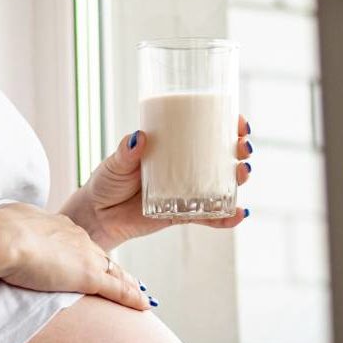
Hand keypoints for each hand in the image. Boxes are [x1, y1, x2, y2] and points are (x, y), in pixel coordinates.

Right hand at [0, 203, 152, 310]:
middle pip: (100, 255)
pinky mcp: (88, 276)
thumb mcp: (4, 225)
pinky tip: (145, 305)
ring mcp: (84, 255)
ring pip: (114, 271)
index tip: (92, 259)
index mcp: (55, 224)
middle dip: (111, 268)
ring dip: (128, 284)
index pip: (77, 242)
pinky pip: (117, 289)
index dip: (86, 253)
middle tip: (126, 279)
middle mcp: (75, 236)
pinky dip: (132, 298)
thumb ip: (10, 231)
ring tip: (141, 295)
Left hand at [63, 115, 253, 250]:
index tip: (239, 125)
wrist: (98, 215)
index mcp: (173, 146)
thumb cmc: (107, 181)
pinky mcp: (184, 214)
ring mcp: (188, 191)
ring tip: (243, 175)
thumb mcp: (116, 161)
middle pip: (222, 156)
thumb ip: (126, 152)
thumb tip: (140, 138)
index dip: (228, 126)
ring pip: (222, 184)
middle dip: (240, 151)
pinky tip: (239, 215)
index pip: (207, 131)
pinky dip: (226, 218)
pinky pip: (210, 216)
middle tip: (243, 150)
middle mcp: (185, 167)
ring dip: (238, 180)